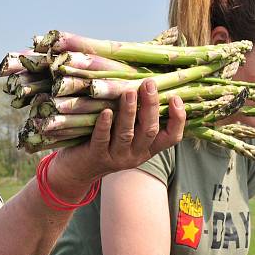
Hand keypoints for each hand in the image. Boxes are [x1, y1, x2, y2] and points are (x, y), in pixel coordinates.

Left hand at [55, 79, 185, 184]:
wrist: (78, 170)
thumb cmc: (105, 142)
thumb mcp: (127, 134)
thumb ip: (139, 117)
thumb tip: (149, 85)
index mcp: (147, 148)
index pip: (171, 137)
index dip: (177, 119)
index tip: (176, 98)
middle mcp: (135, 154)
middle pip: (149, 131)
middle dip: (150, 106)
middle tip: (149, 84)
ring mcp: (116, 157)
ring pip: (127, 134)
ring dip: (129, 112)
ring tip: (129, 92)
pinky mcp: (96, 155)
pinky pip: (102, 139)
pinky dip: (105, 124)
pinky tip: (106, 111)